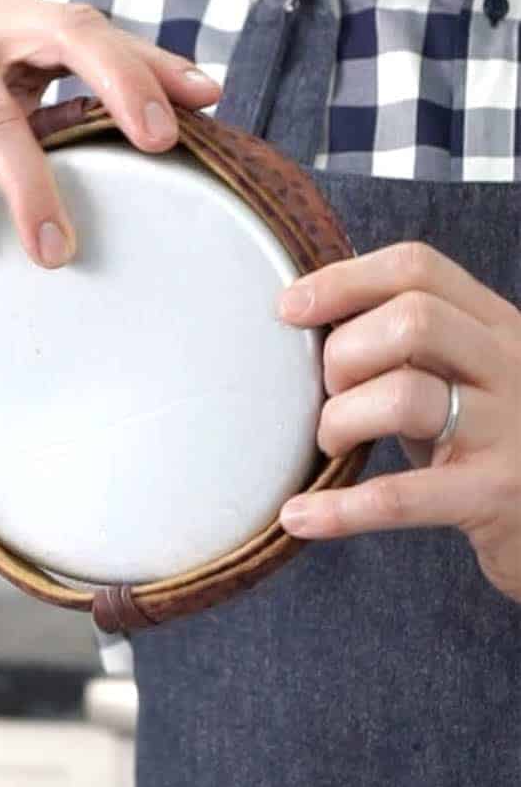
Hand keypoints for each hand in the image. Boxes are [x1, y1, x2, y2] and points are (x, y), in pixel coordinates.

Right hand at [0, 0, 219, 265]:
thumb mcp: (8, 130)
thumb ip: (62, 126)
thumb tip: (149, 152)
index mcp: (22, 31)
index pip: (102, 36)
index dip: (154, 64)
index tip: (209, 99)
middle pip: (67, 34)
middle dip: (122, 84)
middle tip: (158, 143)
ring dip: (30, 188)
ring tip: (56, 252)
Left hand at [276, 241, 520, 602]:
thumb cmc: (482, 440)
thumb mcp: (456, 374)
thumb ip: (405, 341)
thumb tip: (305, 314)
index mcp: (495, 324)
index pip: (416, 269)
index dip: (343, 280)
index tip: (288, 308)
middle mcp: (510, 364)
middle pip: (411, 320)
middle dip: (344, 354)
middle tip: (329, 393)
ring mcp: (508, 429)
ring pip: (403, 396)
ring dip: (340, 421)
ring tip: (331, 444)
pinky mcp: (493, 495)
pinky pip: (400, 497)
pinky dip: (339, 509)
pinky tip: (298, 517)